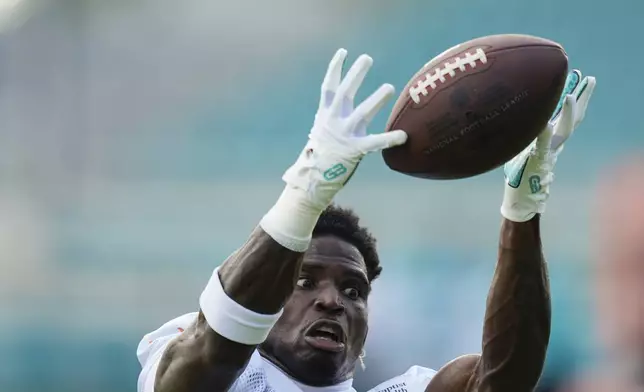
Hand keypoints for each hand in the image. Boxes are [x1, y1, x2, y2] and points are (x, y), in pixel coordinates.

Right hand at [282, 49, 406, 209]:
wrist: (311, 181)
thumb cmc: (320, 157)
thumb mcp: (323, 133)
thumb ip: (335, 119)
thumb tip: (346, 108)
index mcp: (325, 115)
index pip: (329, 87)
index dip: (335, 68)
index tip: (343, 52)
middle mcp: (333, 121)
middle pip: (344, 92)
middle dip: (355, 74)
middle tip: (367, 58)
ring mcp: (343, 135)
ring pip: (362, 112)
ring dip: (376, 99)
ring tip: (389, 87)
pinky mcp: (354, 150)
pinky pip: (375, 142)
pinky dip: (390, 138)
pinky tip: (403, 135)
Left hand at [500, 70, 596, 221]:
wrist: (521, 201)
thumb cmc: (519, 175)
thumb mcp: (522, 149)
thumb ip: (526, 134)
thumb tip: (516, 116)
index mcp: (552, 141)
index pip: (567, 117)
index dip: (573, 100)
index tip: (578, 80)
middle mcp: (554, 145)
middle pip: (573, 119)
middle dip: (582, 99)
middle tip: (588, 79)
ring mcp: (548, 153)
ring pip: (563, 131)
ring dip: (567, 114)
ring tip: (571, 95)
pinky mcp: (537, 162)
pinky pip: (542, 146)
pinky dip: (544, 134)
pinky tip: (545, 124)